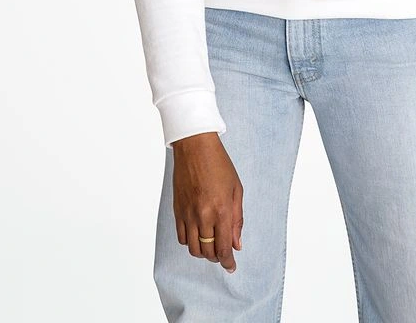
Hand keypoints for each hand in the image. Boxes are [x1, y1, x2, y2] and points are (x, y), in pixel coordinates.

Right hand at [171, 132, 243, 272]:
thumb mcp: (236, 189)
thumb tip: (237, 244)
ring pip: (193, 248)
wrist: (195, 148)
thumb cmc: (219, 164)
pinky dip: (190, 242)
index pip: (224, 247)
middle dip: (217, 257)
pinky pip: (182, 237)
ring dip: (203, 252)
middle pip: (208, 252)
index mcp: (221, 210)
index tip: (231, 266)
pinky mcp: (177, 210)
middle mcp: (203, 215)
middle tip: (223, 254)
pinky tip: (198, 235)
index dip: (228, 261)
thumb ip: (237, 219)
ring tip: (210, 245)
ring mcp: (188, 214)